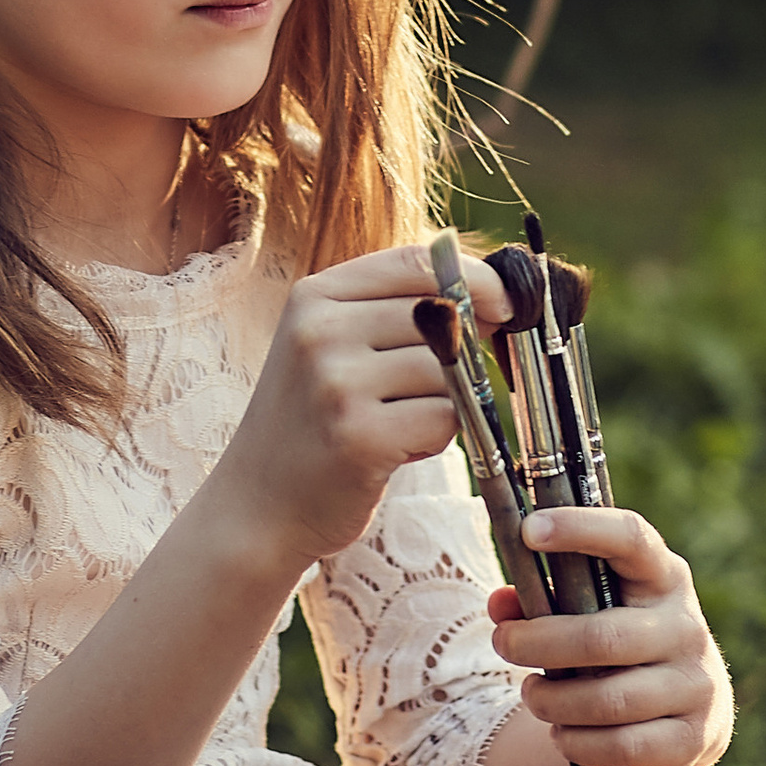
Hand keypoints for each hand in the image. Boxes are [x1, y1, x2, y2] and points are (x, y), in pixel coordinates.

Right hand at [212, 244, 507, 573]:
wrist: (259, 504)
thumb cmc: (312, 422)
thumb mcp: (332, 347)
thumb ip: (396, 312)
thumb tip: (492, 299)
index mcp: (315, 297)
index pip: (416, 261)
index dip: (474, 277)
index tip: (505, 303)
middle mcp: (321, 332)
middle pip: (441, 317)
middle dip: (458, 355)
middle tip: (426, 390)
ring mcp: (337, 384)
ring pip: (448, 371)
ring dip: (445, 402)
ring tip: (398, 423)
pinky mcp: (360, 436)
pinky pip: (444, 419)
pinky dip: (437, 437)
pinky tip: (397, 448)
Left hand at [486, 503, 732, 765]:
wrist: (697, 711)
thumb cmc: (627, 647)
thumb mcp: (597, 611)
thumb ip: (546, 601)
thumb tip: (500, 604)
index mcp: (664, 578)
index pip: (631, 538)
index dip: (581, 528)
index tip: (528, 530)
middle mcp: (687, 627)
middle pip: (603, 637)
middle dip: (539, 644)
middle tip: (504, 644)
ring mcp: (696, 684)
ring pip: (608, 700)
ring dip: (553, 702)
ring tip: (533, 695)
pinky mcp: (695, 736)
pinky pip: (623, 746)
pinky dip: (579, 744)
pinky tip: (563, 734)